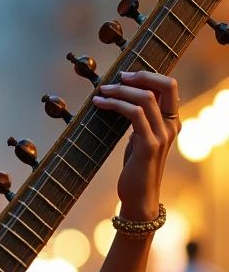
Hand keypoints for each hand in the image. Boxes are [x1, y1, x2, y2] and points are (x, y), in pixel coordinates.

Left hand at [92, 70, 179, 220]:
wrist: (139, 196)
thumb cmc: (136, 167)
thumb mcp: (140, 138)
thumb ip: (140, 120)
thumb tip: (125, 98)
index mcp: (171, 122)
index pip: (169, 86)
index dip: (148, 75)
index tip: (125, 75)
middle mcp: (171, 126)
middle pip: (165, 85)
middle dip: (138, 76)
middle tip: (113, 80)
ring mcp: (162, 135)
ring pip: (145, 98)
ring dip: (120, 91)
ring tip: (101, 93)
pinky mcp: (149, 145)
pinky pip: (134, 114)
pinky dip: (115, 105)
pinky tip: (99, 104)